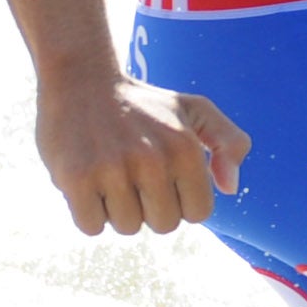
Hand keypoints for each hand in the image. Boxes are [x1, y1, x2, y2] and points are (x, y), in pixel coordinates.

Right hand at [36, 70, 246, 235]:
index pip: (198, 213)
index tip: (163, 178)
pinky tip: (87, 184)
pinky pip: (91, 226)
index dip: (180, 200)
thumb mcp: (195, 109)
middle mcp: (152, 160)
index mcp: (185, 148)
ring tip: (108, 176)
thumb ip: (230, 142)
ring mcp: (112, 169)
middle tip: (133, 176)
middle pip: (164, 224)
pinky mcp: (76, 178)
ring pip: (127, 227)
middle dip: (150, 207)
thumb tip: (229, 187)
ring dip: (117, 209)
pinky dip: (88, 213)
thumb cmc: (142, 103)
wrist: (81, 80)